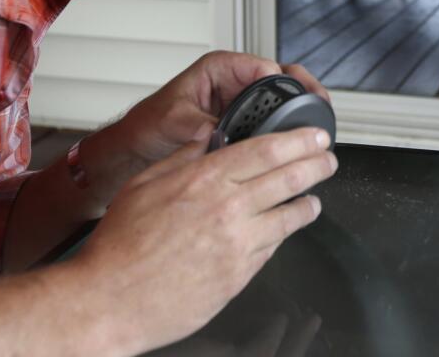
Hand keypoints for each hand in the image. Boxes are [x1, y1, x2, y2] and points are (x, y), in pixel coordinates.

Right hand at [70, 127, 336, 353]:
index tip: (314, 136)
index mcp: (205, 180)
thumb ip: (182, 159)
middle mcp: (228, 209)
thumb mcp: (144, 184)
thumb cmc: (120, 246)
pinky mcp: (240, 276)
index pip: (266, 150)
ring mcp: (238, 245)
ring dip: (307, 204)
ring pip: (288, 216)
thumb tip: (206, 140)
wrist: (111, 301)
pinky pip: (272, 248)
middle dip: (315, 165)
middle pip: (288, 178)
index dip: (298, 141)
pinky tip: (284, 229)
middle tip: (327, 159)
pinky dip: (283, 235)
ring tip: (313, 198)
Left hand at [126, 51, 330, 164]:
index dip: (285, 81)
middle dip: (303, 90)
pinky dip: (285, 127)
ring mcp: (240, 101)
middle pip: (281, 77)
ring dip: (298, 108)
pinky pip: (270, 119)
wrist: (137, 149)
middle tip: (320, 105)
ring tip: (316, 124)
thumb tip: (222, 134)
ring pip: (280, 98)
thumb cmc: (149, 125)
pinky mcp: (242, 120)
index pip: (264, 66)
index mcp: (221, 68)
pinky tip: (296, 141)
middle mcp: (234, 81)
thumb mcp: (175, 121)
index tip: (299, 97)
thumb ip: (201, 124)